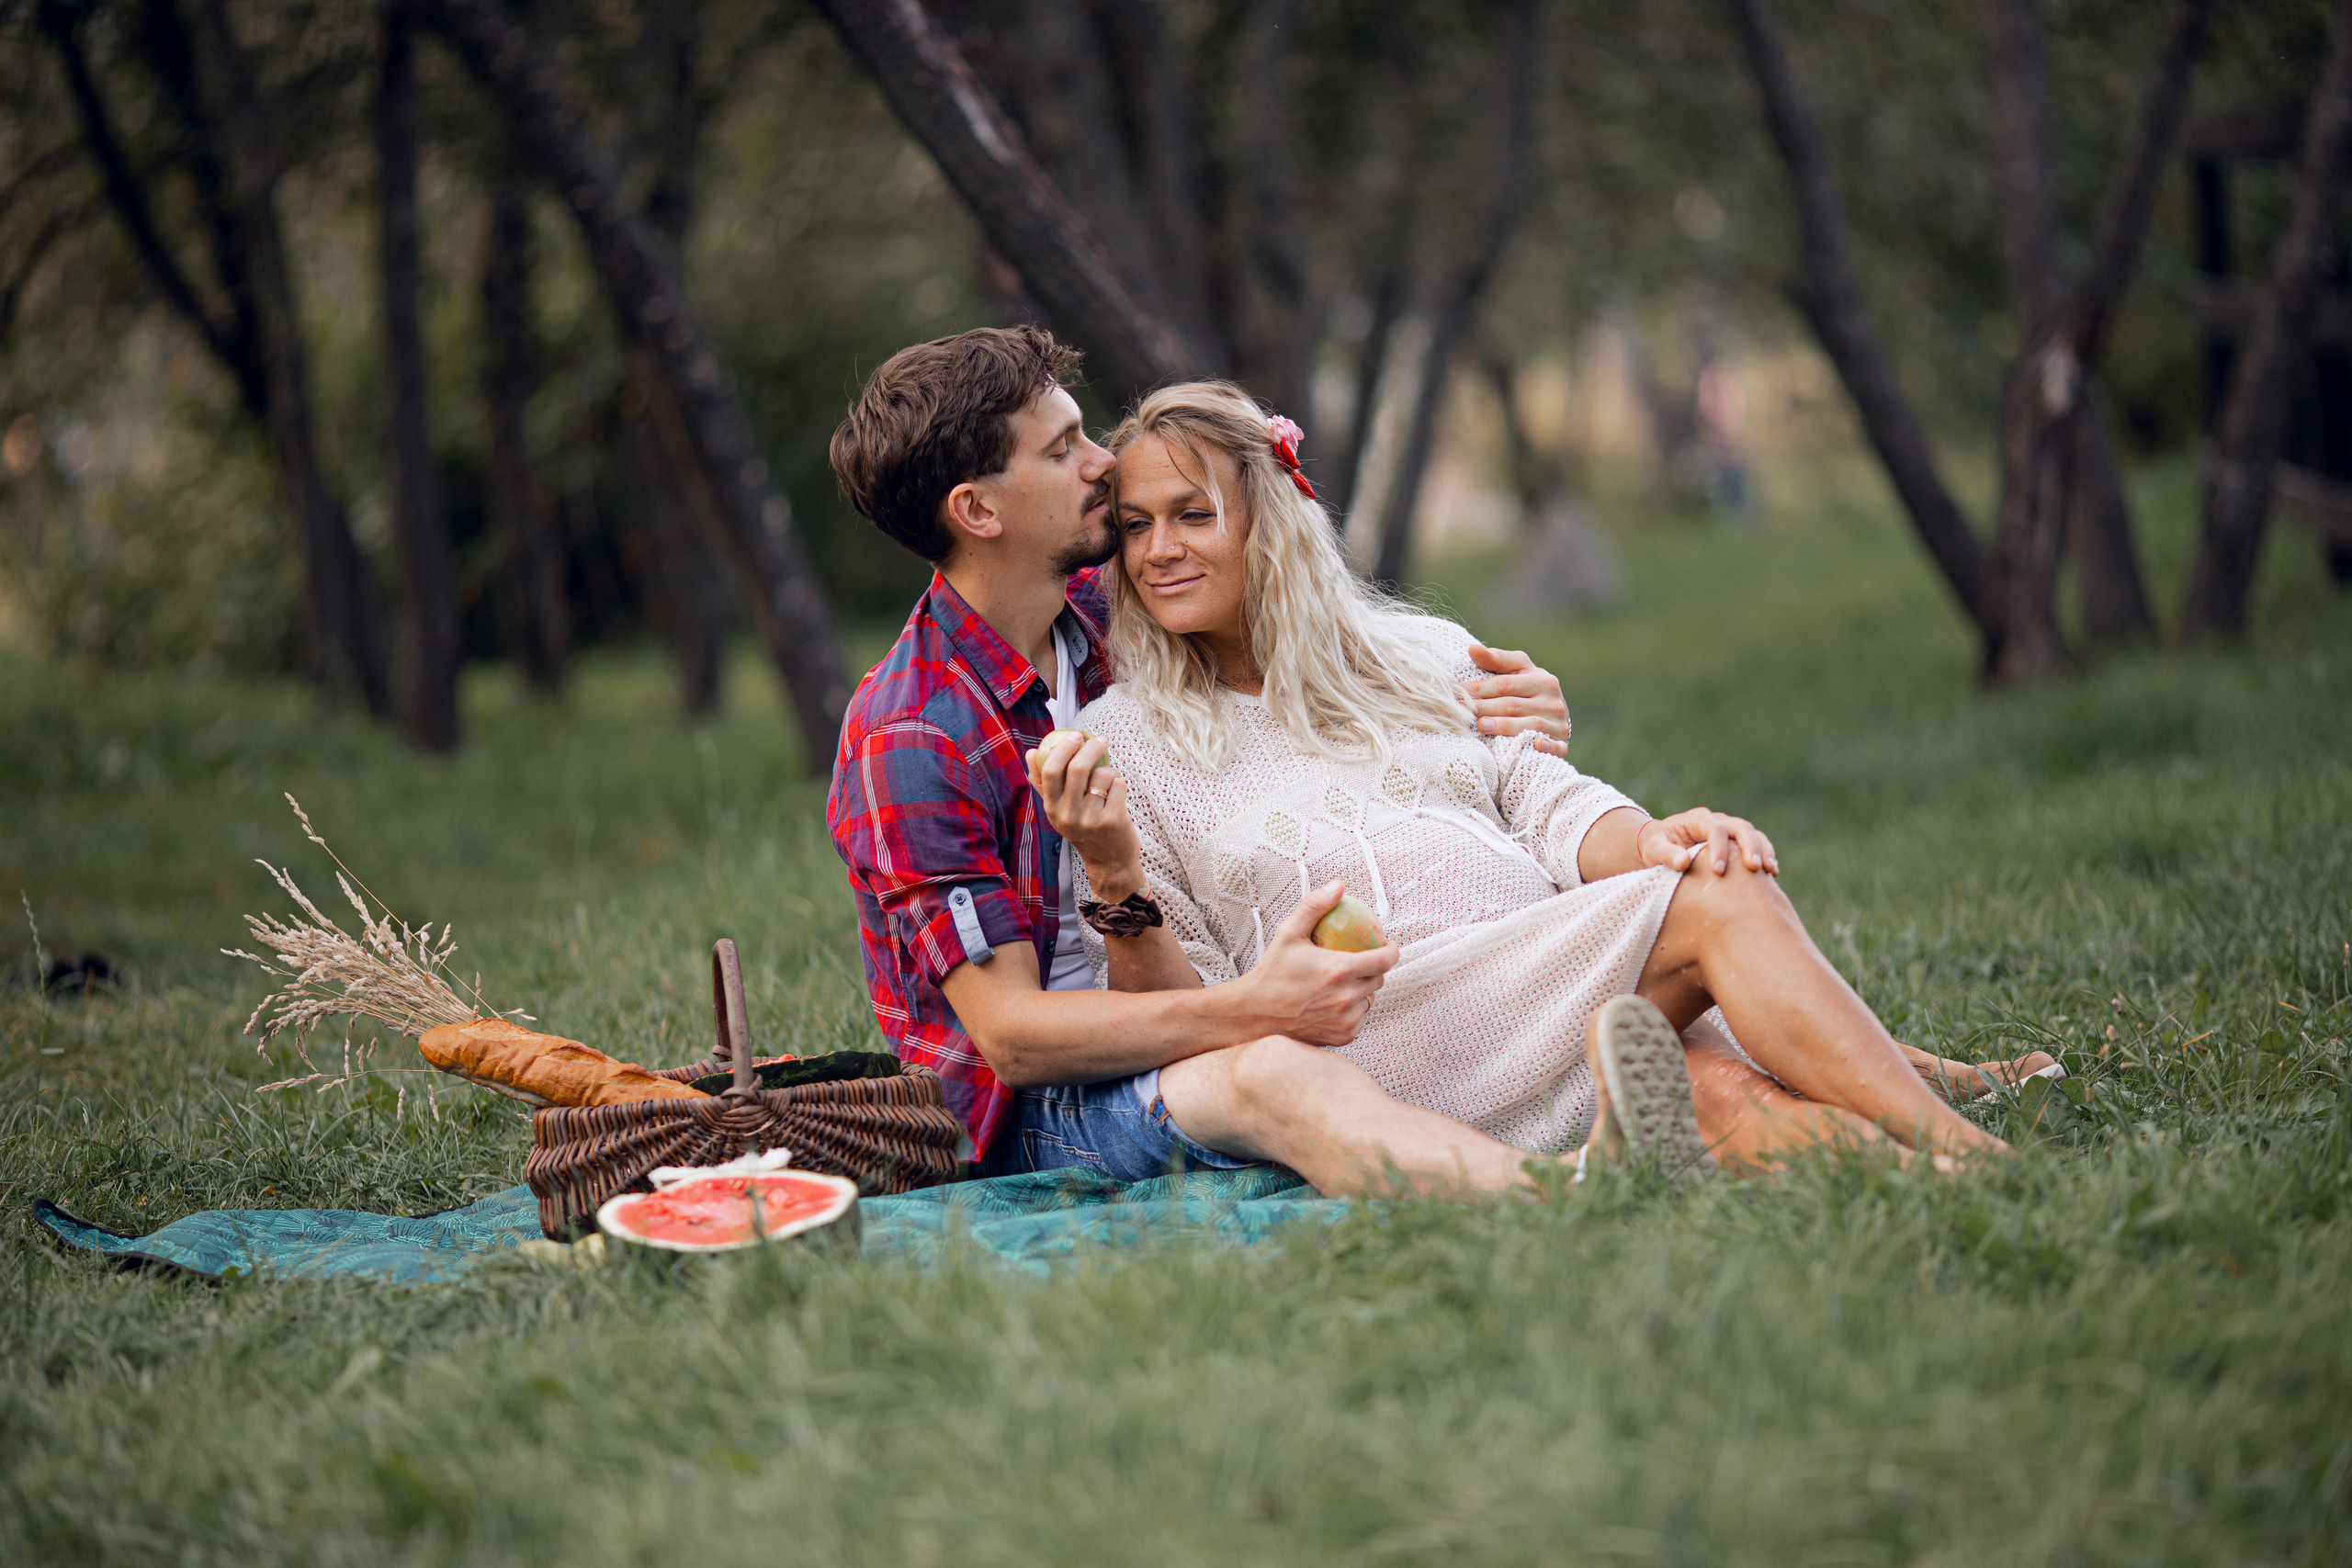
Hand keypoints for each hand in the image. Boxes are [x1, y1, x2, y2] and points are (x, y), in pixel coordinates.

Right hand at [1024, 733, 1143, 898]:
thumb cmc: (1084, 828)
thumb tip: (1031, 752)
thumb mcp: (1059, 810)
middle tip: (1100, 739)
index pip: (1050, 772)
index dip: (1063, 748)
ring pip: (1102, 774)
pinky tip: (1117, 794)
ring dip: (1109, 770)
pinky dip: (1120, 782)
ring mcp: (1090, 819)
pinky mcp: (1113, 821)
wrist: (1109, 861)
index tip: (1075, 735)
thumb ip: (1044, 783)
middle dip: (1091, 747)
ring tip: (1109, 781)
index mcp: (1052, 809)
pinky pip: (1118, 784)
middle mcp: (1068, 815)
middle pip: (1077, 768)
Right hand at [1237, 881, 1397, 1045]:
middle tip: (1359, 961)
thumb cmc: (1271, 973)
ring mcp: (1345, 1019)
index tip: (1386, 943)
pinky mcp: (1342, 1036)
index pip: (1385, 959)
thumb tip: (1338, 885)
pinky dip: (1353, 1010)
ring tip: (1344, 982)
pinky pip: (1359, 1018)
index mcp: (1339, 971)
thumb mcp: (1289, 933)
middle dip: (1374, 968)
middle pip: (1378, 979)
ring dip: (1363, 990)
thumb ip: (1315, 906)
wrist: (1254, 1013)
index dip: (1392, 949)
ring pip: (1370, 1000)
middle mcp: (1346, 997)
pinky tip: (1336, 1002)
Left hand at [1464, 644, 1569, 757]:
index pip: (1504, 684)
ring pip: (1529, 725)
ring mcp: (1558, 724)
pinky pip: (1555, 746)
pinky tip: (1536, 746)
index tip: (1456, 693)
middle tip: (1461, 712)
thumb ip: (1496, 660)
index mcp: (1541, 680)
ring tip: (1481, 726)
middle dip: (1485, 708)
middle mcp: (1552, 701)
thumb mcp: (1517, 671)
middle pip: (1513, 705)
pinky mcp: (1562, 744)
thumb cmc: (1529, 692)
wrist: (1556, 720)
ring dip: (1504, 726)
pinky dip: (1547, 746)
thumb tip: (1472, 649)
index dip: (1478, 688)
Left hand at [1638, 808, 1778, 877]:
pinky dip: (1766, 856)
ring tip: (1770, 871)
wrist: (1664, 846)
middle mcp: (1718, 821)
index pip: (1714, 829)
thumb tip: (1683, 863)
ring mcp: (1730, 831)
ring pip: (1753, 834)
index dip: (1719, 848)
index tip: (1718, 871)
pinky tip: (1772, 874)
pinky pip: (1757, 845)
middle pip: (1740, 827)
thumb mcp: (1655, 849)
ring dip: (1763, 851)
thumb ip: (1667, 854)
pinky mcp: (1738, 843)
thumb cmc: (1658, 847)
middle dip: (1749, 846)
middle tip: (1753, 867)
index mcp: (1697, 819)